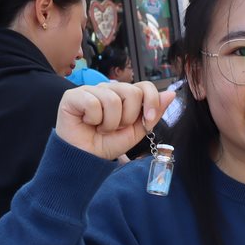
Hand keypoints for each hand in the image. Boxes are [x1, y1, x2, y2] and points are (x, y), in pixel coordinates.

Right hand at [55, 81, 174, 160]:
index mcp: (124, 96)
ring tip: (101, 128)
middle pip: (132, 92)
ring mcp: (90, 90)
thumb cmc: (107, 144)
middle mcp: (108, 89)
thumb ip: (153, 113)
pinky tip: (88, 123)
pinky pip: (93, 103)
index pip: (145, 86)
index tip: (147, 120)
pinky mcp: (73, 96)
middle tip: (116, 128)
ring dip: (110, 123)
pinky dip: (94, 119)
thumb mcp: (136, 131)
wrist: (86, 158)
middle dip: (128, 117)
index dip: (151, 102)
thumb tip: (171, 94)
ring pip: (112, 99)